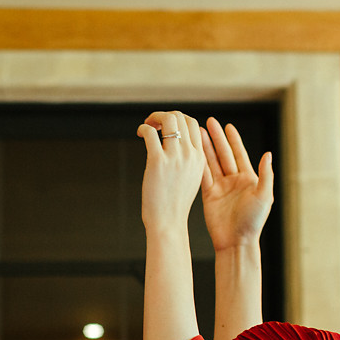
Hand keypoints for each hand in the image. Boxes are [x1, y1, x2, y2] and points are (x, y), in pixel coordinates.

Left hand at [137, 111, 205, 233]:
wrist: (168, 222)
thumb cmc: (175, 204)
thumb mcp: (190, 178)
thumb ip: (187, 160)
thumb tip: (174, 144)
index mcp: (199, 157)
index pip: (193, 124)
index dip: (178, 119)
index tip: (166, 127)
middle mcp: (189, 154)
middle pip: (180, 118)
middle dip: (164, 116)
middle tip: (154, 125)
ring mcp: (174, 157)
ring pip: (168, 120)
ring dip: (154, 118)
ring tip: (147, 126)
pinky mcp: (157, 161)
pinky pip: (150, 133)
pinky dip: (143, 128)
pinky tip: (139, 134)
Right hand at [200, 117, 273, 251]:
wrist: (236, 242)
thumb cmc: (253, 222)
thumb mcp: (263, 196)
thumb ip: (265, 175)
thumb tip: (267, 155)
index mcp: (248, 179)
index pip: (239, 154)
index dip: (233, 139)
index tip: (227, 126)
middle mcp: (234, 181)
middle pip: (223, 154)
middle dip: (216, 138)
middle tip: (208, 123)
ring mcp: (220, 188)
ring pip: (211, 163)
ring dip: (205, 148)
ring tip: (196, 133)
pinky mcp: (208, 196)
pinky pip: (203, 176)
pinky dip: (197, 164)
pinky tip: (191, 152)